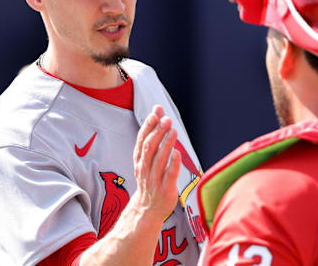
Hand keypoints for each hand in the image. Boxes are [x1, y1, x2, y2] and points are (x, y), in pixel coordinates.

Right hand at [132, 105, 180, 222]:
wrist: (148, 209)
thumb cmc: (151, 177)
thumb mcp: (149, 156)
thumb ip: (154, 132)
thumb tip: (158, 108)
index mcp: (140, 160)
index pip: (141, 140)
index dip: (147, 127)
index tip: (155, 113)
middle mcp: (144, 169)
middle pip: (148, 148)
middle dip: (157, 133)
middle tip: (167, 120)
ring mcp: (154, 180)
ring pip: (158, 161)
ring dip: (165, 145)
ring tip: (173, 131)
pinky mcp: (165, 190)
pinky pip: (168, 176)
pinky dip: (172, 164)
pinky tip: (177, 153)